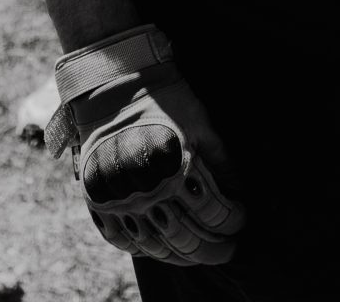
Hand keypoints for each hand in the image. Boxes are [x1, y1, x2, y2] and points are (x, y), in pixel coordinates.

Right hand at [49, 24, 244, 267]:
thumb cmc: (167, 99)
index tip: (241, 219)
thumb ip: (222, 162)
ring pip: (157, 248)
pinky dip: (146, 250)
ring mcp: (119, 199)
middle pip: (188, 239)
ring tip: (198, 252)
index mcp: (176, 167)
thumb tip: (238, 194)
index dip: (234, 221)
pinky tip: (161, 246)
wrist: (116, 83)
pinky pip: (123, 241)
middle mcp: (147, 189)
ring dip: (182, 255)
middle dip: (214, 248)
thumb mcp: (202, 124)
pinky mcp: (97, 201)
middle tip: (227, 248)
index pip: (215, 213)